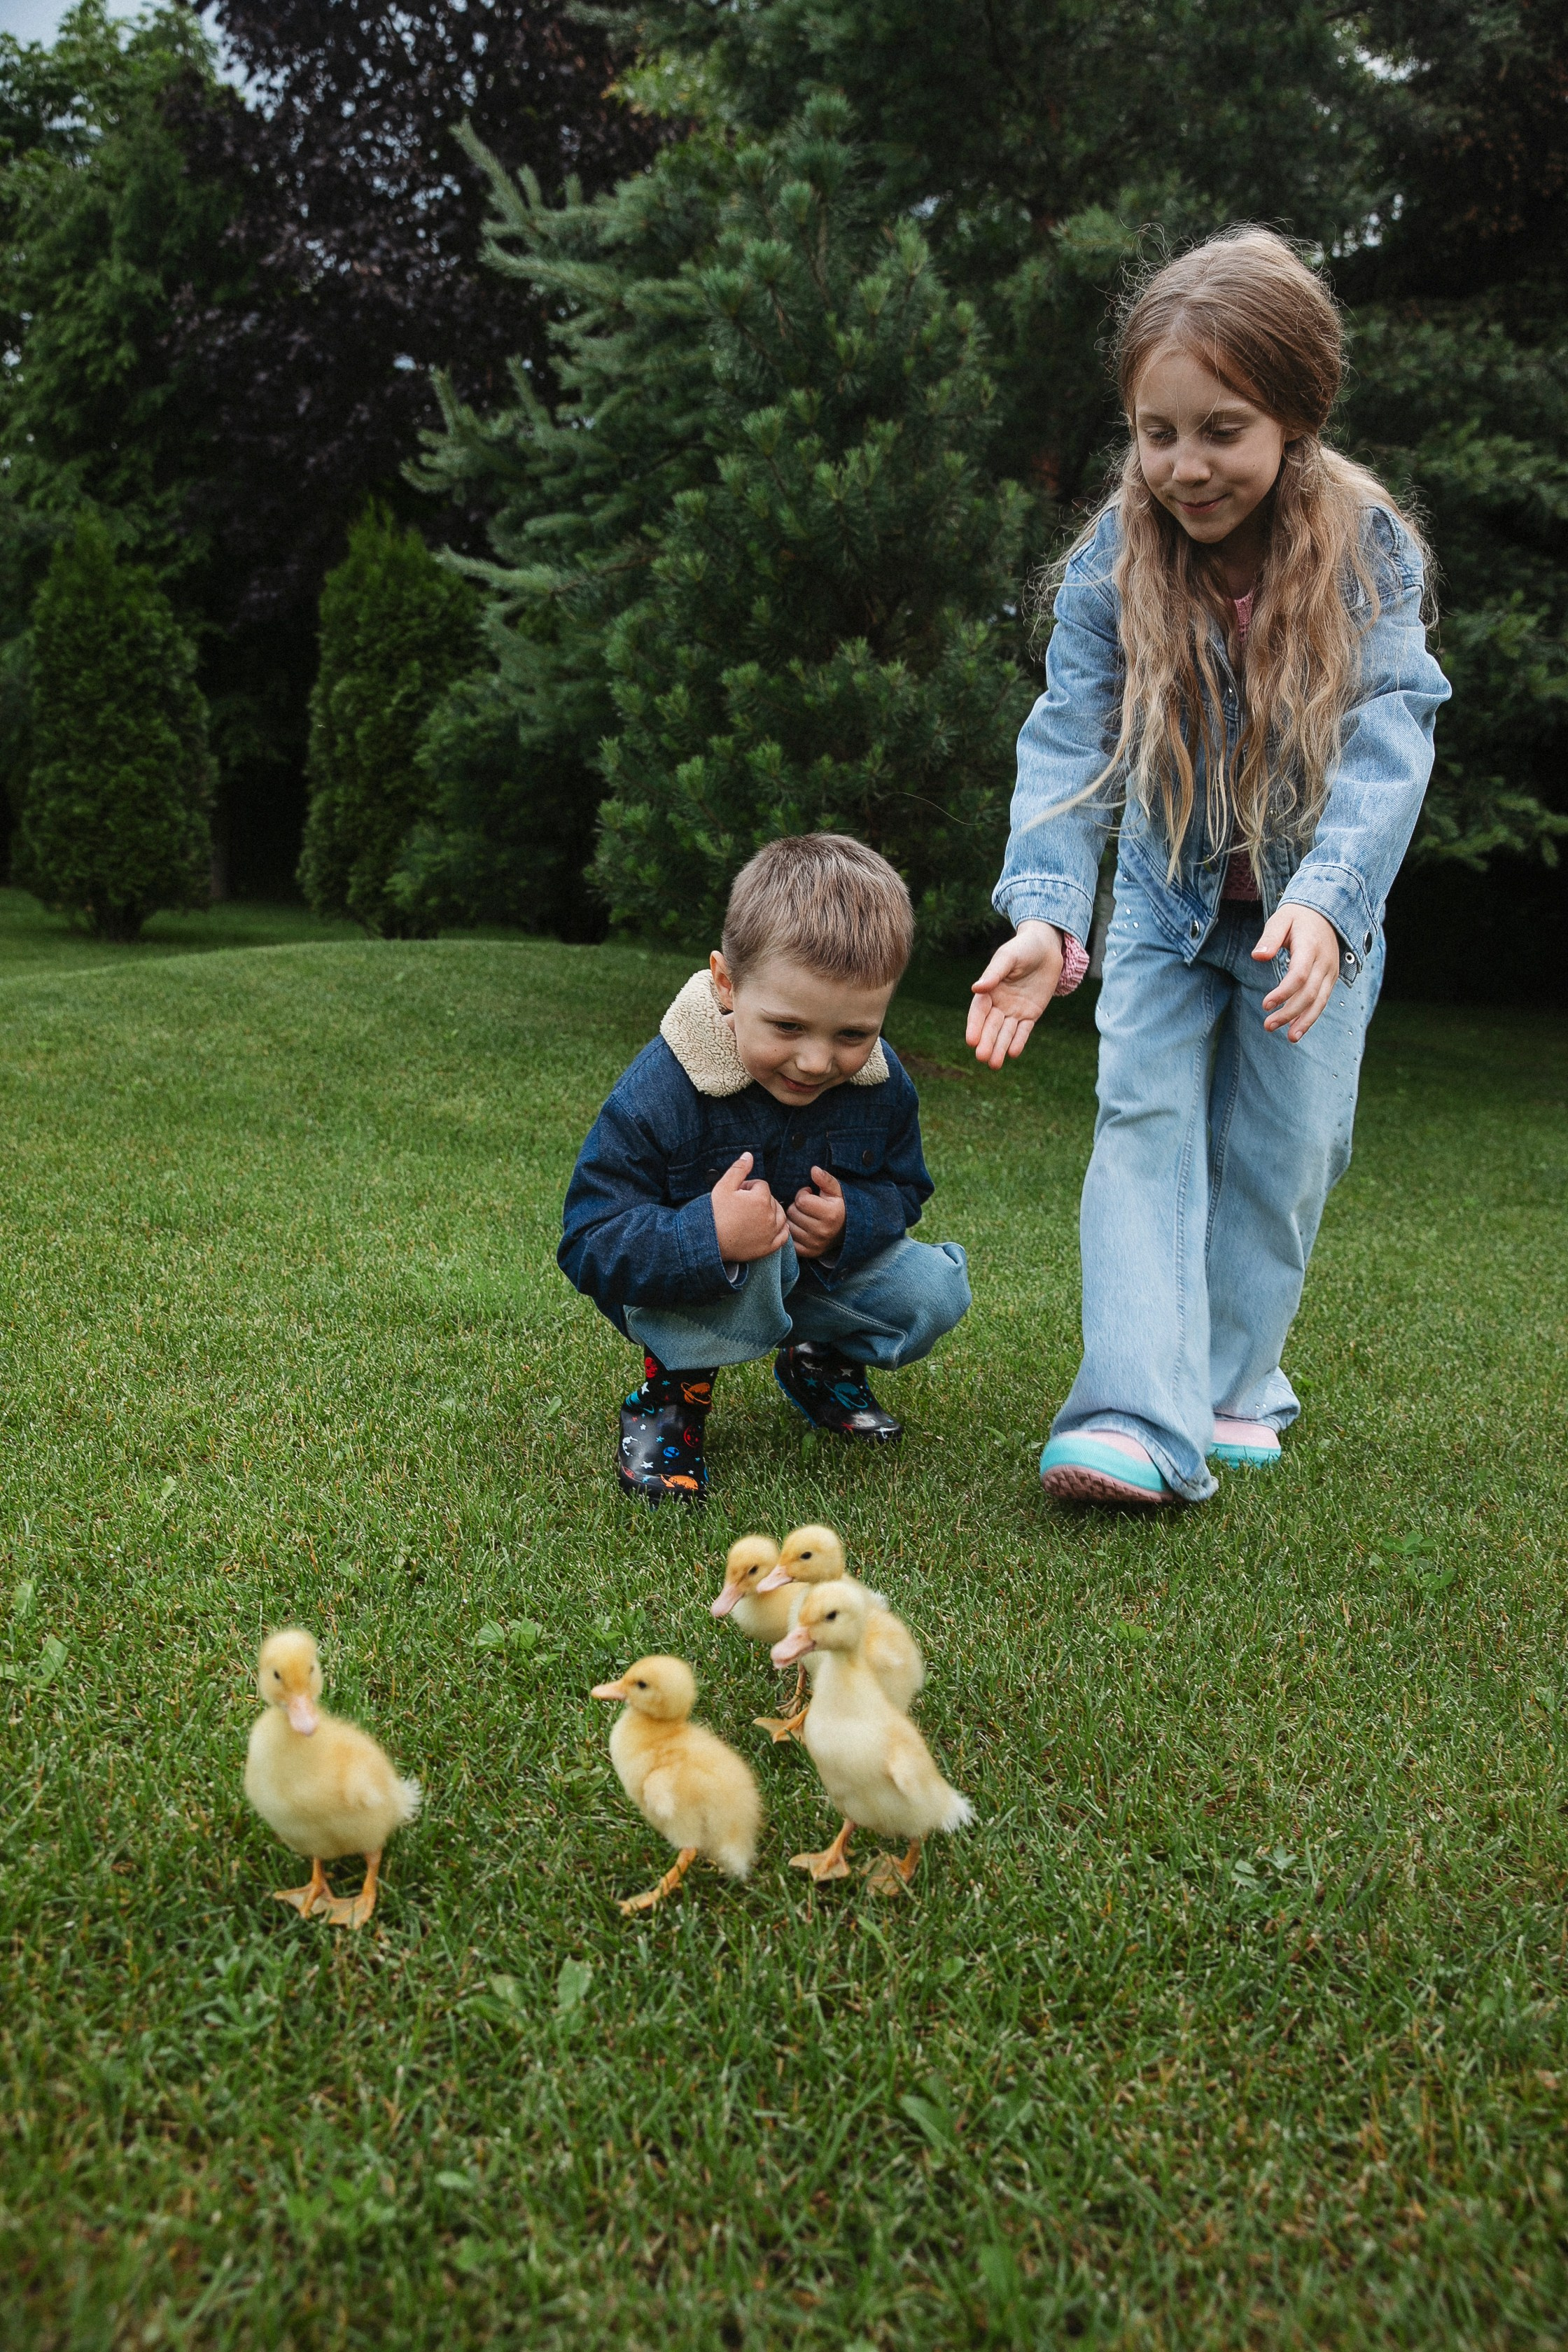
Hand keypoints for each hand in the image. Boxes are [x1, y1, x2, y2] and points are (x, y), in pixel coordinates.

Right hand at [710, 1152, 788, 1262]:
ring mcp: (771, 1233)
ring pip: (780, 1216)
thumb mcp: (723, 1186)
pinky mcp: (769, 1247)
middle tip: (741, 1206)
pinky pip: (783, 1236)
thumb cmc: (714, 1214)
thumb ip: (739, 1169)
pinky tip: (770, 1228)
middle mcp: (770, 1216)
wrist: (707, 1241)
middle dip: (759, 1200)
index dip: (748, 1187)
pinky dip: (780, 1230)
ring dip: (770, 1213)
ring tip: (752, 1216)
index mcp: (760, 1199)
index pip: (761, 1185)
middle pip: (771, 1200)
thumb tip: (749, 1155)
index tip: (737, 1194)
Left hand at [786, 1167, 845, 1259]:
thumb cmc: (839, 1207)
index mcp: (830, 1214)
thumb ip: (825, 1179)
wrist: (848, 1231)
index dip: (803, 1194)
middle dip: (797, 1207)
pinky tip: (801, 1227)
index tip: (811, 1195)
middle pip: (793, 1212)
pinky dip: (793, 1232)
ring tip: (804, 1216)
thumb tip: (814, 1169)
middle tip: (807, 1207)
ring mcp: (815, 1244)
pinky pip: (789, 1239)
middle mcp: (823, 1231)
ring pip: (789, 1225)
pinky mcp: (809, 1252)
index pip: (801, 1200)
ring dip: (794, 1219)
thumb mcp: (836, 1191)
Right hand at [966, 920, 1062, 1067]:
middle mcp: (999, 1003)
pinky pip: (1024, 1030)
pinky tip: (1012, 1053)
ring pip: (1005, 1032)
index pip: (979, 1012)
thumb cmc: (1023, 948)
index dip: (975, 1026)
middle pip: (991, 1026)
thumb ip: (994, 973)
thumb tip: (976, 989)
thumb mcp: (1007, 958)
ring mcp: (1014, 1010)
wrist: (1046, 947)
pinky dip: (1018, 1041)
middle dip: (987, 1042)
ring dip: (1000, 1047)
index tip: (971, 1041)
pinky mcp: (1031, 1014)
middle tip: (982, 1058)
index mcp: (988, 990)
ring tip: (994, 1065)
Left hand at [1253, 905, 1341, 1040]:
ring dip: (1304, 1021)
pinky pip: (1323, 1000)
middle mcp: (1324, 962)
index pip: (1299, 975)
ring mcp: (1330, 971)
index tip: (1265, 1004)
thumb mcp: (1281, 919)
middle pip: (1309, 993)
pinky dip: (1311, 1016)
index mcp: (1311, 946)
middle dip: (1289, 1012)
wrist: (1326, 912)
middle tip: (1268, 1026)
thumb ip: (1269, 938)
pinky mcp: (1331, 978)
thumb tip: (1257, 956)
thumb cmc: (1297, 916)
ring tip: (1290, 1038)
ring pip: (1320, 1001)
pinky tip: (1297, 1029)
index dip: (1283, 993)